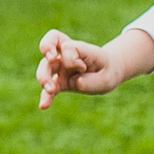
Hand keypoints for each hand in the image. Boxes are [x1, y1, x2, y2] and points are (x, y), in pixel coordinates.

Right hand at [35, 28, 153, 109]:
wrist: (109, 73)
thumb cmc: (107, 70)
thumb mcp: (107, 76)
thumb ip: (90, 81)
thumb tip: (74, 83)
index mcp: (77, 48)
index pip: (67, 47)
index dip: (72, 58)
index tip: (83, 67)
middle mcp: (65, 57)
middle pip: (47, 48)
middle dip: (47, 56)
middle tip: (52, 62)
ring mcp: (61, 70)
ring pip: (44, 68)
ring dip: (44, 78)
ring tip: (51, 90)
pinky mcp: (60, 83)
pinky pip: (48, 89)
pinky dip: (45, 97)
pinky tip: (44, 106)